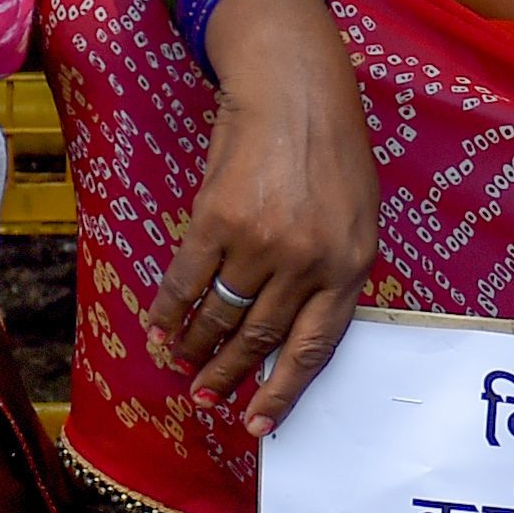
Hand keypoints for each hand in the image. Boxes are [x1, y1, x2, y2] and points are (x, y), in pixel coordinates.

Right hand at [148, 0, 379, 434]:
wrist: (294, 87)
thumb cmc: (329, 148)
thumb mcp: (355, 215)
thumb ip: (330, 272)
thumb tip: (291, 331)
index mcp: (350, 265)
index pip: (315, 349)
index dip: (283, 393)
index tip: (259, 425)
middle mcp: (307, 261)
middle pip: (260, 338)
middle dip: (229, 375)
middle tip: (206, 396)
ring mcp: (261, 242)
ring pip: (220, 315)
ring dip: (195, 346)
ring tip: (181, 364)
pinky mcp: (218, 220)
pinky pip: (186, 281)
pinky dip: (168, 310)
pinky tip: (158, 327)